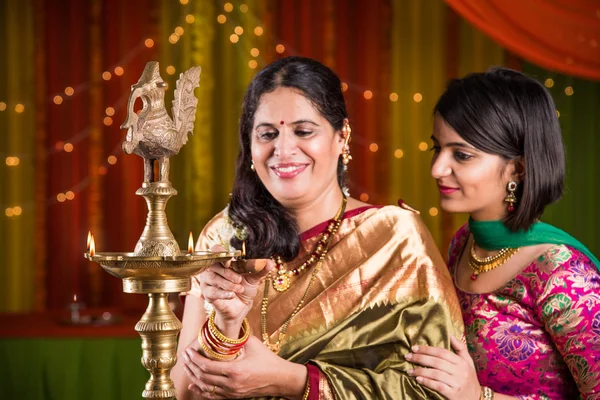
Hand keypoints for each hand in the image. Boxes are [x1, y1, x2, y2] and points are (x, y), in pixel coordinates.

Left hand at [182, 336, 305, 398]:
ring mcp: (232, 393)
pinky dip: (201, 390)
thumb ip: (236, 338)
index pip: (207, 366)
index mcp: (235, 371)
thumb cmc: (267, 360)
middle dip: (190, 366)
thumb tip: (223, 328)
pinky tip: (193, 385)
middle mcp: (231, 384)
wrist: (280, 379)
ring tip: (187, 367)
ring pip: (205, 388)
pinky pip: (213, 396)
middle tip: (184, 357)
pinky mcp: (234, 397)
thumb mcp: (252, 344)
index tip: (187, 351)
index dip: (194, 359)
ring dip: (193, 377)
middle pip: (203, 377)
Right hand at [199, 245, 273, 326]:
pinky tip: (232, 295)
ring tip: (239, 289)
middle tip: (240, 279)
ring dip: (228, 284)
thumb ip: (260, 269)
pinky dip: (223, 293)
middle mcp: (212, 269)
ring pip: (213, 278)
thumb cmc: (244, 289)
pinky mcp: (207, 294)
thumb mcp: (254, 278)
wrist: (240, 308)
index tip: (230, 260)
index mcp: (223, 261)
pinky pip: (212, 292)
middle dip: (228, 273)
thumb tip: (270, 262)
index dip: (220, 253)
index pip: (215, 250)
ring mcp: (207, 281)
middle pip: (213, 265)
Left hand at [406, 336, 480, 399]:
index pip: (442, 352)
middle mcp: (459, 371)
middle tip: (408, 356)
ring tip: (410, 371)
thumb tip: (450, 334)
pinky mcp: (453, 394)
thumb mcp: (468, 362)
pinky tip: (418, 380)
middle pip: (436, 362)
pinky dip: (427, 382)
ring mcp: (457, 383)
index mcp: (461, 362)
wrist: (478, 398)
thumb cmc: (470, 378)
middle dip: (420, 358)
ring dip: (420, 371)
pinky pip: (438, 386)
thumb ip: (460, 348)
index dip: (427, 349)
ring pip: (435, 374)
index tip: (414, 348)